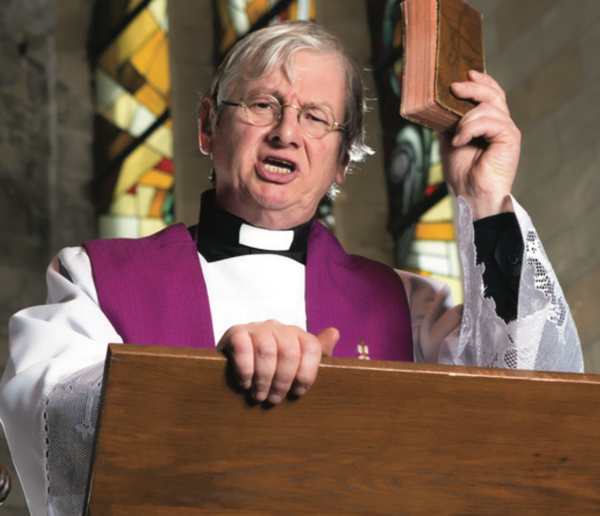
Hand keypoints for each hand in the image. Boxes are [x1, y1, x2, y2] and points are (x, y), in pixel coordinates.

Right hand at [217, 320, 338, 404]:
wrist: (234, 367)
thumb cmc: (271, 370)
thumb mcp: (295, 365)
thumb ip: (316, 353)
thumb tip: (335, 333)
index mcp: (296, 334)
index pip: (311, 346)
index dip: (307, 373)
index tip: (298, 393)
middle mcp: (278, 327)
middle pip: (289, 351)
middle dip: (282, 381)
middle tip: (274, 400)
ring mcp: (256, 327)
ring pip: (267, 350)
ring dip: (264, 378)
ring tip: (259, 396)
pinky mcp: (236, 332)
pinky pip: (243, 348)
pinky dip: (245, 370)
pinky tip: (245, 384)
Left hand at [439, 70, 520, 218]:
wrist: (471, 196)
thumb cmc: (462, 174)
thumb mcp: (449, 141)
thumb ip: (449, 123)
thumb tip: (436, 105)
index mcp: (489, 124)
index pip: (491, 94)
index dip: (481, 81)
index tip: (466, 73)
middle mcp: (501, 124)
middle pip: (493, 94)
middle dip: (473, 87)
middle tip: (454, 87)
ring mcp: (507, 131)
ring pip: (489, 107)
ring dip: (466, 118)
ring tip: (456, 137)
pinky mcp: (510, 139)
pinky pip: (491, 121)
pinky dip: (471, 128)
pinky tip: (460, 141)